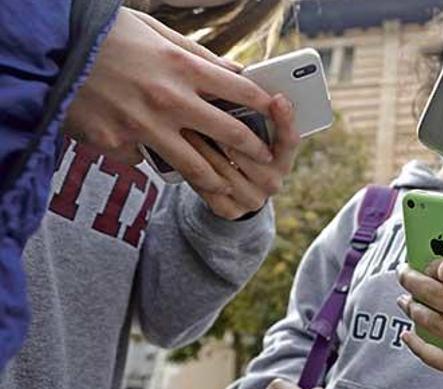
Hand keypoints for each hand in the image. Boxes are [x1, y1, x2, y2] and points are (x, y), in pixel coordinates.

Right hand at [64, 8, 274, 193]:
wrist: (50, 50)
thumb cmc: (106, 35)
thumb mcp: (156, 32)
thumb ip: (196, 55)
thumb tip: (232, 70)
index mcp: (182, 66)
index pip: (240, 89)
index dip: (263, 103)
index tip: (276, 112)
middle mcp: (169, 99)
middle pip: (228, 132)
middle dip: (252, 148)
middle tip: (264, 156)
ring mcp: (143, 125)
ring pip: (194, 164)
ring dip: (216, 178)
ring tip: (228, 187)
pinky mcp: (117, 142)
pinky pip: (142, 159)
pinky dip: (148, 157)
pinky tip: (150, 157)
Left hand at [185, 94, 299, 219]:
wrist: (227, 188)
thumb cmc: (237, 146)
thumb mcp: (251, 129)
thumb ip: (253, 110)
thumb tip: (243, 76)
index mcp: (283, 159)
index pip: (290, 140)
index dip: (285, 120)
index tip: (278, 98)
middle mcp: (273, 182)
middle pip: (256, 155)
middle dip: (233, 131)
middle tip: (214, 107)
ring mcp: (252, 199)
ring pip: (227, 170)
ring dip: (206, 147)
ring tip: (186, 125)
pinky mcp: (230, 211)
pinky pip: (211, 189)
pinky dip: (196, 169)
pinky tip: (182, 151)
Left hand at [397, 248, 442, 377]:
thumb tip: (428, 243)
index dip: (432, 265)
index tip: (425, 263)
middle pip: (438, 296)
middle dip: (412, 282)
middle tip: (404, 275)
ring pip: (434, 323)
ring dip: (412, 309)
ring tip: (406, 300)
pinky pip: (438, 358)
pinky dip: (417, 346)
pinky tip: (407, 334)